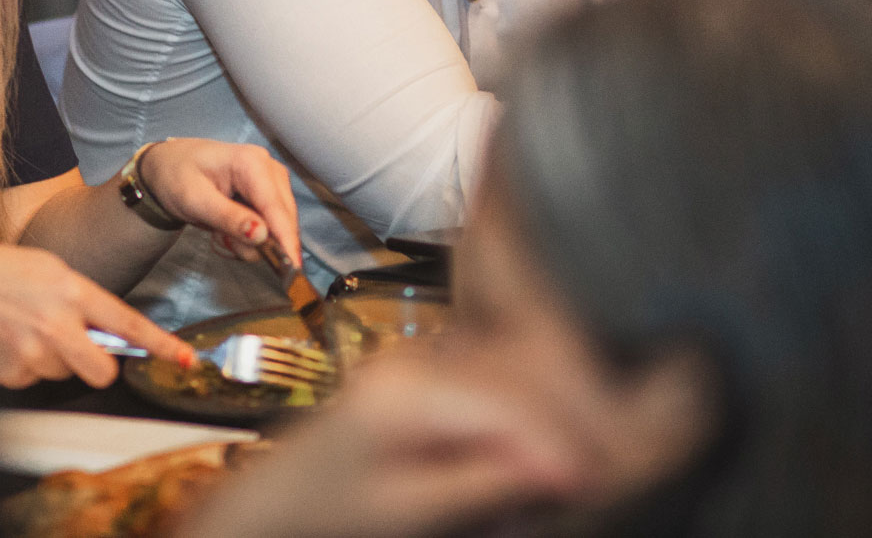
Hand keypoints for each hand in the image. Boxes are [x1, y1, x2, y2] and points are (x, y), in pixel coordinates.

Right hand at [0, 241, 194, 388]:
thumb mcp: (49, 269)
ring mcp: (30, 354)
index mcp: (70, 290)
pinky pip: (31, 381)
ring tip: (23, 329)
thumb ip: (82, 299)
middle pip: (102, 370)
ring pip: (63, 375)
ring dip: (52, 360)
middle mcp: (54, 324)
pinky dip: (23, 366)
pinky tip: (4, 341)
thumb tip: (108, 332)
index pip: (126, 323)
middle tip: (73, 342)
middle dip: (95, 362)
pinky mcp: (7, 375)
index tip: (184, 359)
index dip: (160, 345)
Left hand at [135, 138, 303, 267]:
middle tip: (221, 241)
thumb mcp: (195, 201)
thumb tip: (262, 236)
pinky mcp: (270, 193)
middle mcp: (269, 168)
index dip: (286, 239)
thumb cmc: (178, 177)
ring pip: (278, 225)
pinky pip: (271, 225)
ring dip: (250, 240)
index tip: (293, 269)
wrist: (170, 166)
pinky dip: (249, 235)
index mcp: (251, 162)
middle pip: (282, 218)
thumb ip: (228, 218)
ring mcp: (272, 180)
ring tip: (219, 231)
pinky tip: (226, 228)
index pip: (275, 208)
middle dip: (257, 241)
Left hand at [176, 348, 590, 537]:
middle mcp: (418, 360)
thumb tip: (562, 472)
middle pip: (520, 378)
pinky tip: (533, 460)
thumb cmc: (327, 511)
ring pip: (515, 374)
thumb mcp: (408, 511)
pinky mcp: (429, 373)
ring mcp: (423, 360)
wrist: (275, 502)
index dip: (560, 442)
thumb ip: (482, 483)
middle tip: (594, 480)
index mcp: (405, 391)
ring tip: (568, 475)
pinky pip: (495, 382)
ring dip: (548, 421)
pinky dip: (523, 418)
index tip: (596, 480)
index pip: (507, 404)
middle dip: (565, 426)